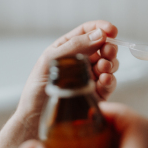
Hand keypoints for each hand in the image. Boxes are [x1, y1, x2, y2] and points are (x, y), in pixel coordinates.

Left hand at [14, 20, 118, 135]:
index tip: (112, 30)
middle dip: (108, 47)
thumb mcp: (50, 61)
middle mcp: (80, 61)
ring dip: (110, 63)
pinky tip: (104, 80)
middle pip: (102, 47)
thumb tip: (99, 35)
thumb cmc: (36, 90)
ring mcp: (88, 77)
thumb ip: (75, 46)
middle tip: (108, 52)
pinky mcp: (95, 94)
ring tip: (103, 68)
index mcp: (67, 48)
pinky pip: (109, 83)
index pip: (87, 32)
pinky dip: (110, 79)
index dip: (101, 28)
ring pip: (109, 64)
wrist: (35, 119)